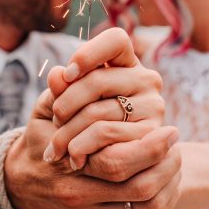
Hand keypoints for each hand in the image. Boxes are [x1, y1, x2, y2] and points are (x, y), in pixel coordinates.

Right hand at [4, 28, 181, 208]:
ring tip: (176, 158)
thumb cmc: (40, 139)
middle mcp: (80, 198)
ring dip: (170, 182)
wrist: (21, 184)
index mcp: (67, 169)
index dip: (151, 147)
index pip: (119, 162)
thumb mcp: (43, 113)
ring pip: (148, 207)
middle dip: (168, 164)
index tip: (170, 128)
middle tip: (178, 141)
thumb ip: (57, 93)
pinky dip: (165, 201)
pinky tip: (168, 179)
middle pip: (141, 188)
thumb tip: (63, 71)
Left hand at [45, 27, 165, 169]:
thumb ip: (60, 88)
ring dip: (68, 133)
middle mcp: (146, 80)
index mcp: (126, 62)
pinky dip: (82, 147)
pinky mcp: (151, 135)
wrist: (95, 169)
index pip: (115, 40)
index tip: (67, 74)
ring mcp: (153, 106)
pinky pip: (107, 136)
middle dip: (65, 104)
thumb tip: (57, 75)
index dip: (88, 54)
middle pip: (96, 80)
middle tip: (54, 121)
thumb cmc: (76, 125)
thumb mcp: (62, 102)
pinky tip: (73, 157)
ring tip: (57, 147)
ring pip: (98, 113)